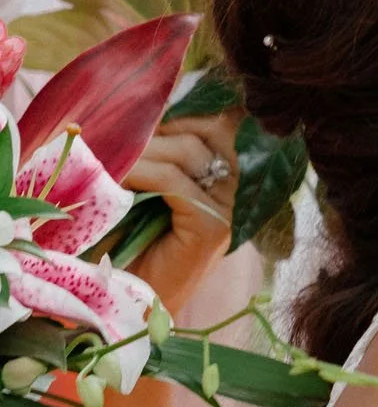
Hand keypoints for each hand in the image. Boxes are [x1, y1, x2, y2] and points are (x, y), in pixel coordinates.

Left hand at [127, 111, 240, 317]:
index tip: (146, 111)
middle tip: (121, 132)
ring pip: (187, 152)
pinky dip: (138, 172)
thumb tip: (147, 104)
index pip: (226, 124)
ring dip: (141, 147)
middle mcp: (241, 192)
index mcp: (234, 178)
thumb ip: (161, 151)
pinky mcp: (212, 228)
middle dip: (162, 125)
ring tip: (107, 153)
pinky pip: (173, 181)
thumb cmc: (133, 243)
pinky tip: (114, 176)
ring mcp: (230, 210)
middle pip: (210, 130)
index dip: (188, 110)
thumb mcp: (152, 186)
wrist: (129, 302)